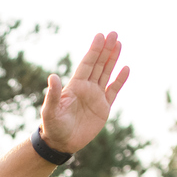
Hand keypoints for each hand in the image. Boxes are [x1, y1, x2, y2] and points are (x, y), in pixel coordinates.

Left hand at [38, 32, 129, 154]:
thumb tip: (52, 76)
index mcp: (75, 86)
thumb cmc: (52, 127)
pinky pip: (113, 91)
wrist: (61, 143)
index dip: (94, 50)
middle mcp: (86, 88)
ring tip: (119, 43)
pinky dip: (120, 80)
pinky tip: (126, 68)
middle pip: (98, 64)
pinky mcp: (103, 108)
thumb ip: (53, 94)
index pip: (87, 64)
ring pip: (106, 73)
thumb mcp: (50, 111)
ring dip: (113, 59)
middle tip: (114, 33)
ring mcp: (95, 97)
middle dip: (106, 49)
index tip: (100, 36)